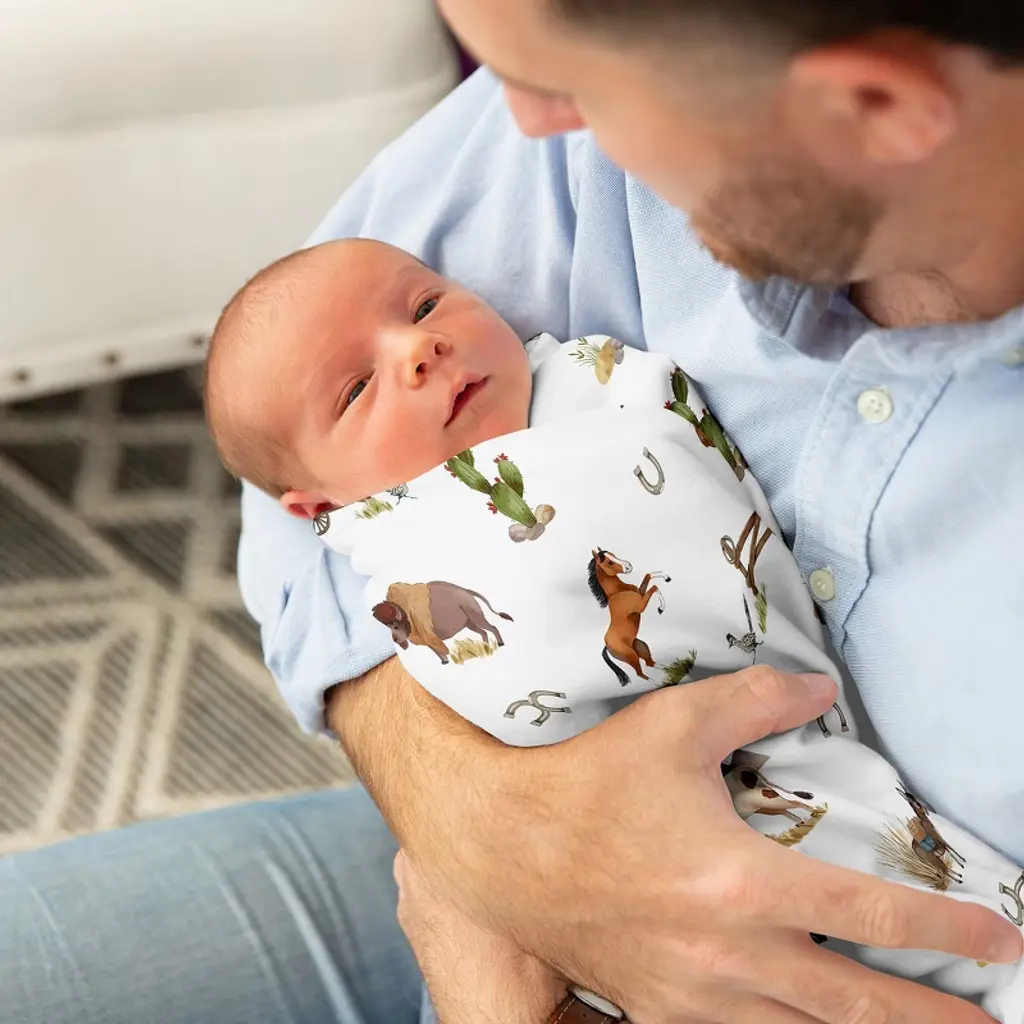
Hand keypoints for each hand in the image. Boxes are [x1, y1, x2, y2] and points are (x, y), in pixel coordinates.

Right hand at [425, 668, 1022, 1023]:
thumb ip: (756, 699)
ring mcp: (695, 996)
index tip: (1001, 940)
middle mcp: (731, 954)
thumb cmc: (588, 783)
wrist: (502, 847)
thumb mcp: (673, 724)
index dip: (947, 929)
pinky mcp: (660, 1011)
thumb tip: (823, 686)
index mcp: (744, 883)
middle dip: (936, 1022)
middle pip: (859, 1005)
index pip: (872, 913)